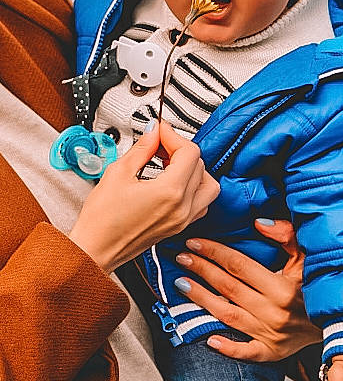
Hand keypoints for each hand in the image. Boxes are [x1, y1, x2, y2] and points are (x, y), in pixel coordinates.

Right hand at [69, 122, 219, 273]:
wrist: (96, 250)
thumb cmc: (101, 221)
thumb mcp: (118, 173)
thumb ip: (141, 149)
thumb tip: (153, 134)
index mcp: (170, 192)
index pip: (189, 152)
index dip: (173, 135)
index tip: (159, 131)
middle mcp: (183, 208)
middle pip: (199, 165)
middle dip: (180, 149)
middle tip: (159, 144)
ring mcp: (184, 219)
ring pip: (208, 184)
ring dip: (193, 169)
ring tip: (169, 163)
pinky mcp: (180, 227)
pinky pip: (202, 203)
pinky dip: (194, 188)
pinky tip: (174, 183)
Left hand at [173, 218, 320, 360]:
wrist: (342, 322)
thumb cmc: (321, 286)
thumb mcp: (309, 256)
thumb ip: (287, 236)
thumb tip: (259, 225)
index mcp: (283, 287)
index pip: (240, 265)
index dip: (214, 252)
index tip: (194, 242)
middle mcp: (274, 311)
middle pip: (229, 287)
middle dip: (201, 270)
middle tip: (181, 257)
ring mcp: (271, 334)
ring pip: (228, 315)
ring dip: (202, 299)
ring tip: (181, 284)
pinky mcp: (272, 352)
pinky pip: (246, 351)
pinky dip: (228, 347)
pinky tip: (209, 339)